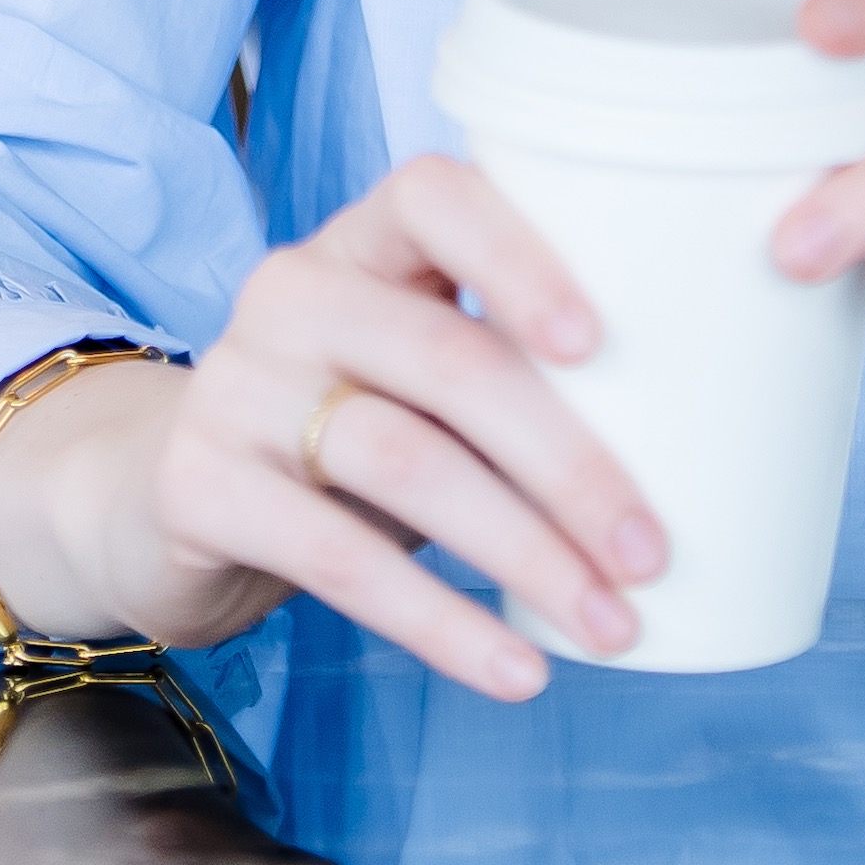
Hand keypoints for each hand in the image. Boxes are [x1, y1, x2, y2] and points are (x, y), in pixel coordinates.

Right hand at [0, 159, 666, 699]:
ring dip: (524, 556)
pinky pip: (338, 558)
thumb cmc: (341, 430)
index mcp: (361, 241)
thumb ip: (507, 377)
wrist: (160, 495)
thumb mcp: (412, 380)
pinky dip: (442, 624)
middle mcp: (291, 293)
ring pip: (405, 462)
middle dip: (570, 465)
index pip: (433, 193)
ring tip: (611, 624)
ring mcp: (236, 384)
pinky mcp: (201, 485)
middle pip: (447, 362)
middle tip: (653, 551)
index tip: (597, 341)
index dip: (517, 256)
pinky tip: (513, 672)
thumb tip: (704, 452)